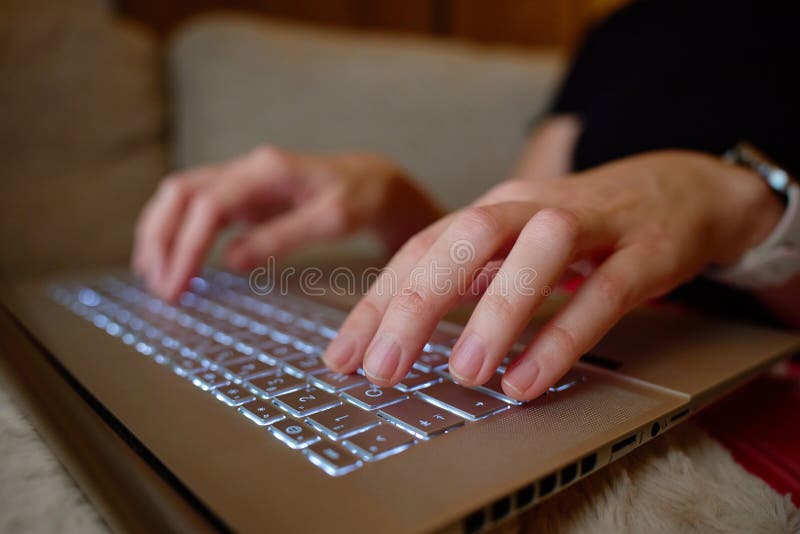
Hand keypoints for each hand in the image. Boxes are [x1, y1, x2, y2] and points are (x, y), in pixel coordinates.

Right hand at [132, 145, 441, 300]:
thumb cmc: (361, 198)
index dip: (186, 247)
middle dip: (161, 239)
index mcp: (267, 170)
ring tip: (153, 276)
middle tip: (158, 288)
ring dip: (160, 232)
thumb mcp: (333, 221)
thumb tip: (231, 260)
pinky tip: (170, 257)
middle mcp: (248, 168)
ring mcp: (242, 178)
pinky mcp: (243, 193)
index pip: (208, 205)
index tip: (175, 287)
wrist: (377, 182)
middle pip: (181, 194)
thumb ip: (283, 237)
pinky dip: (176, 229)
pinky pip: (196, 205)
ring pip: (181, 195)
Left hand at [323, 150, 783, 399]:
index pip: (421, 248)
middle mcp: (530, 208)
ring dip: (495, 314)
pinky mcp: (645, 250)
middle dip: (414, 305)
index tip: (342, 359)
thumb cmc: (585, 227)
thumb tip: (407, 327)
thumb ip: (472, 278)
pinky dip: (562, 336)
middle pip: (463, 239)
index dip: (376, 303)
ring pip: (535, 254)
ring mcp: (590, 225)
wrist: (681, 187)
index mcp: (493, 210)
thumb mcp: (518, 245)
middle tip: (381, 372)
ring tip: (462, 375)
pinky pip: (602, 292)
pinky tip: (529, 379)